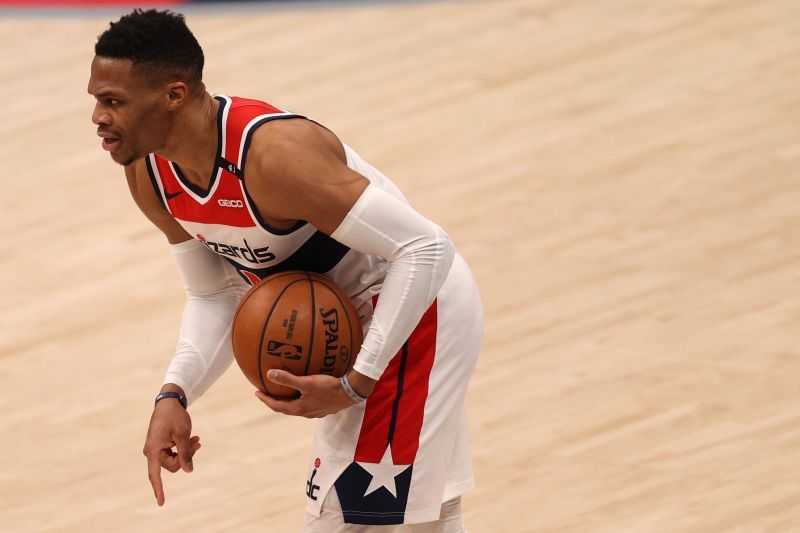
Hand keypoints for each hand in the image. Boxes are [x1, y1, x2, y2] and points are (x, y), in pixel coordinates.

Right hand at [142, 387, 200, 505]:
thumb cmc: (175, 416)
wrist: (169, 402)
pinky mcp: (160, 445)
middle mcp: (151, 452)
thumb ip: (185, 453)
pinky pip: (173, 453)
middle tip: (198, 442)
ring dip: (186, 451)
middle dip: (186, 456)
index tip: (162, 502)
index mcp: (153, 450)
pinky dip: (183, 447)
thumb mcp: (183, 434)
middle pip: (172, 465)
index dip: (159, 489)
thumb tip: (189, 470)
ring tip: (196, 438)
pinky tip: (193, 438)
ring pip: (175, 459)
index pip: (155, 475)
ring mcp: (155, 449)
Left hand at [256, 369, 375, 417]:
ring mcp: (316, 411)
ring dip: (289, 399)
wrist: (350, 393)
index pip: (277, 406)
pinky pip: (308, 403)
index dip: (266, 400)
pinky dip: (301, 397)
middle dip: (276, 400)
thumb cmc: (328, 388)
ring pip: (297, 406)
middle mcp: (306, 412)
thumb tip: (269, 374)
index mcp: (299, 408)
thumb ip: (288, 379)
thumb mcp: (306, 382)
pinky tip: (305, 389)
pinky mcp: (324, 407)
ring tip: (285, 390)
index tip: (257, 392)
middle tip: (268, 391)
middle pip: (286, 408)